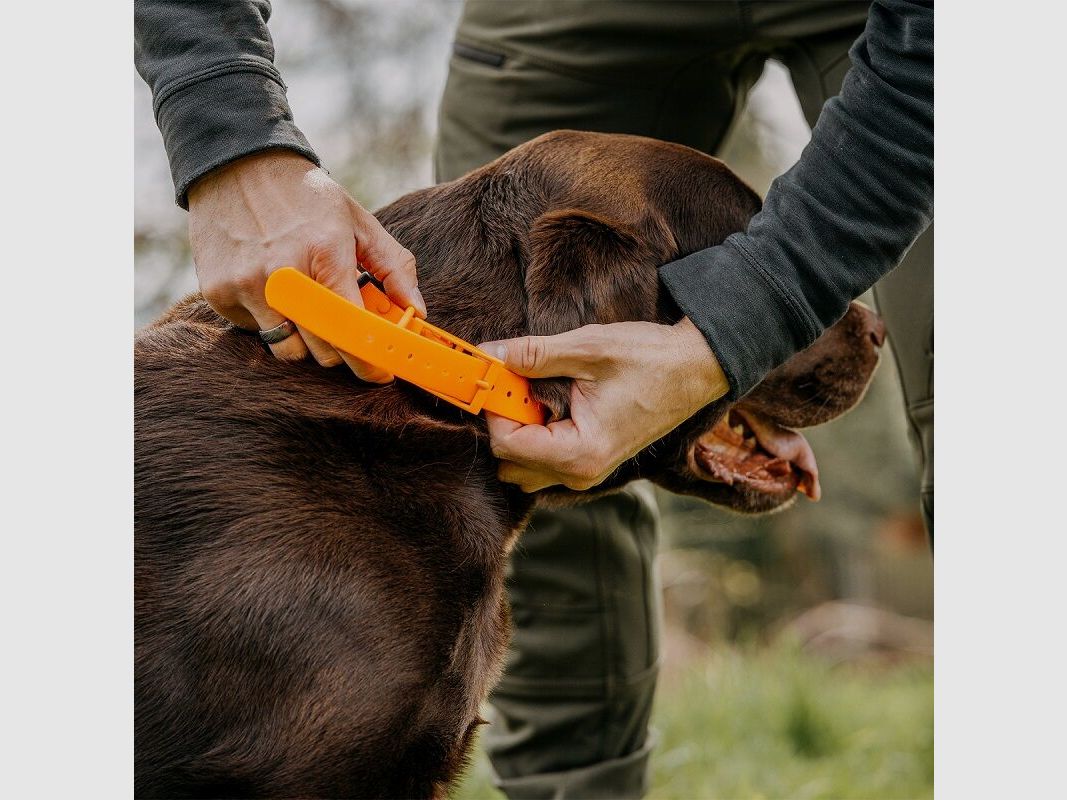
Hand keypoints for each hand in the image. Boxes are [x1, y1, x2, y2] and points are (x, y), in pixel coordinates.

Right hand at [187, 148, 425, 381]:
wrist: (237, 165)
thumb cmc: (307, 198)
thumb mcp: (359, 222)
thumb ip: (394, 267)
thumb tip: (417, 313)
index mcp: (326, 252)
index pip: (354, 328)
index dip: (372, 361)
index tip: (382, 374)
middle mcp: (284, 273)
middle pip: (322, 351)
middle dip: (342, 352)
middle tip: (347, 336)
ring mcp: (247, 285)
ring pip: (288, 352)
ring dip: (306, 343)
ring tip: (309, 309)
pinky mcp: (218, 293)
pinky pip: (256, 334)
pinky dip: (271, 323)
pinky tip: (274, 292)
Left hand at [480, 318, 728, 491]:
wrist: (695, 368)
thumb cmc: (650, 359)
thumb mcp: (587, 349)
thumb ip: (534, 355)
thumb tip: (491, 353)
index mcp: (581, 453)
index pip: (507, 445)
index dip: (495, 407)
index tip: (496, 373)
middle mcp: (581, 473)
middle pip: (510, 461)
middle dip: (505, 421)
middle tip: (515, 379)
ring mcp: (586, 471)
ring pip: (524, 465)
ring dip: (519, 429)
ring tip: (535, 389)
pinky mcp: (590, 461)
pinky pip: (544, 459)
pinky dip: (535, 432)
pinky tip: (549, 400)